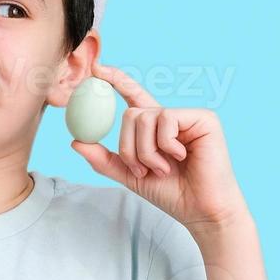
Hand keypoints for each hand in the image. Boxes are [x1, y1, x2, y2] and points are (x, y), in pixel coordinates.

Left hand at [70, 63, 248, 231]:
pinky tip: (181, 157)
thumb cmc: (173, 194)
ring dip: (147, 151)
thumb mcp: (131, 176)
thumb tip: (76, 141)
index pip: (134, 96)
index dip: (117, 80)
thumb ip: (105, 160)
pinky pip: (167, 119)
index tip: (97, 69)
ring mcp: (188, 116)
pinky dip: (166, 144)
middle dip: (130, 147)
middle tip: (143, 170)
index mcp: (156, 128)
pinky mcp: (203, 118)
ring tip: (163, 169)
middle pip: (132, 113)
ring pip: (145, 117)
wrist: (201, 210)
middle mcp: (172, 118)